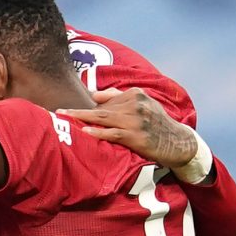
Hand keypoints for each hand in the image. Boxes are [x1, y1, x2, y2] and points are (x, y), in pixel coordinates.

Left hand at [67, 86, 199, 170]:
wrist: (177, 141)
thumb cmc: (156, 123)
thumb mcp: (143, 104)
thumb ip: (119, 97)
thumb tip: (93, 95)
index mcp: (135, 94)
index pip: (105, 100)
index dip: (85, 107)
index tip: (67, 109)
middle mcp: (135, 104)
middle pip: (100, 107)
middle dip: (77, 110)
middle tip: (58, 111)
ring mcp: (136, 120)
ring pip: (103, 117)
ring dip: (82, 118)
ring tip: (64, 118)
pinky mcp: (137, 136)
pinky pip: (113, 133)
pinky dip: (98, 132)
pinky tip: (85, 131)